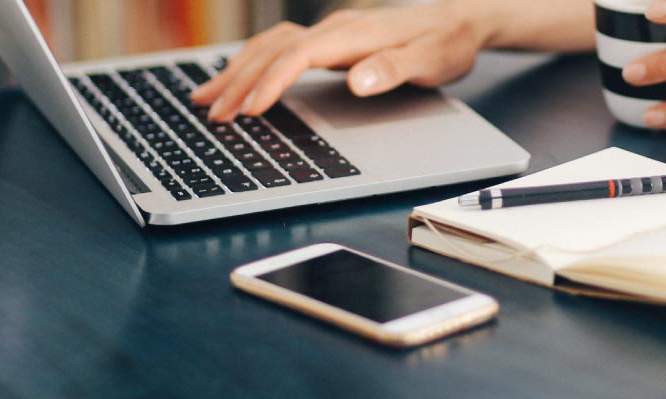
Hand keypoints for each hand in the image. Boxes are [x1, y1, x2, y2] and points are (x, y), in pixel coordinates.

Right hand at [190, 4, 488, 120]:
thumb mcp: (432, 60)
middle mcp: (337, 28)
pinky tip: (238, 78)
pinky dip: (254, 62)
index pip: (299, 55)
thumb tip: (358, 80)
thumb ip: (394, 69)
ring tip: (205, 96)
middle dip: (239, 81)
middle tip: (211, 112)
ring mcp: (332, 33)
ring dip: (237, 70)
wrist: (460, 20)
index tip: (249, 110)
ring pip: (270, 45)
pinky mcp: (332, 41)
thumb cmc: (448, 43)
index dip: (272, 82)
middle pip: (274, 50)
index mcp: (355, 33)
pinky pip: (280, 47)